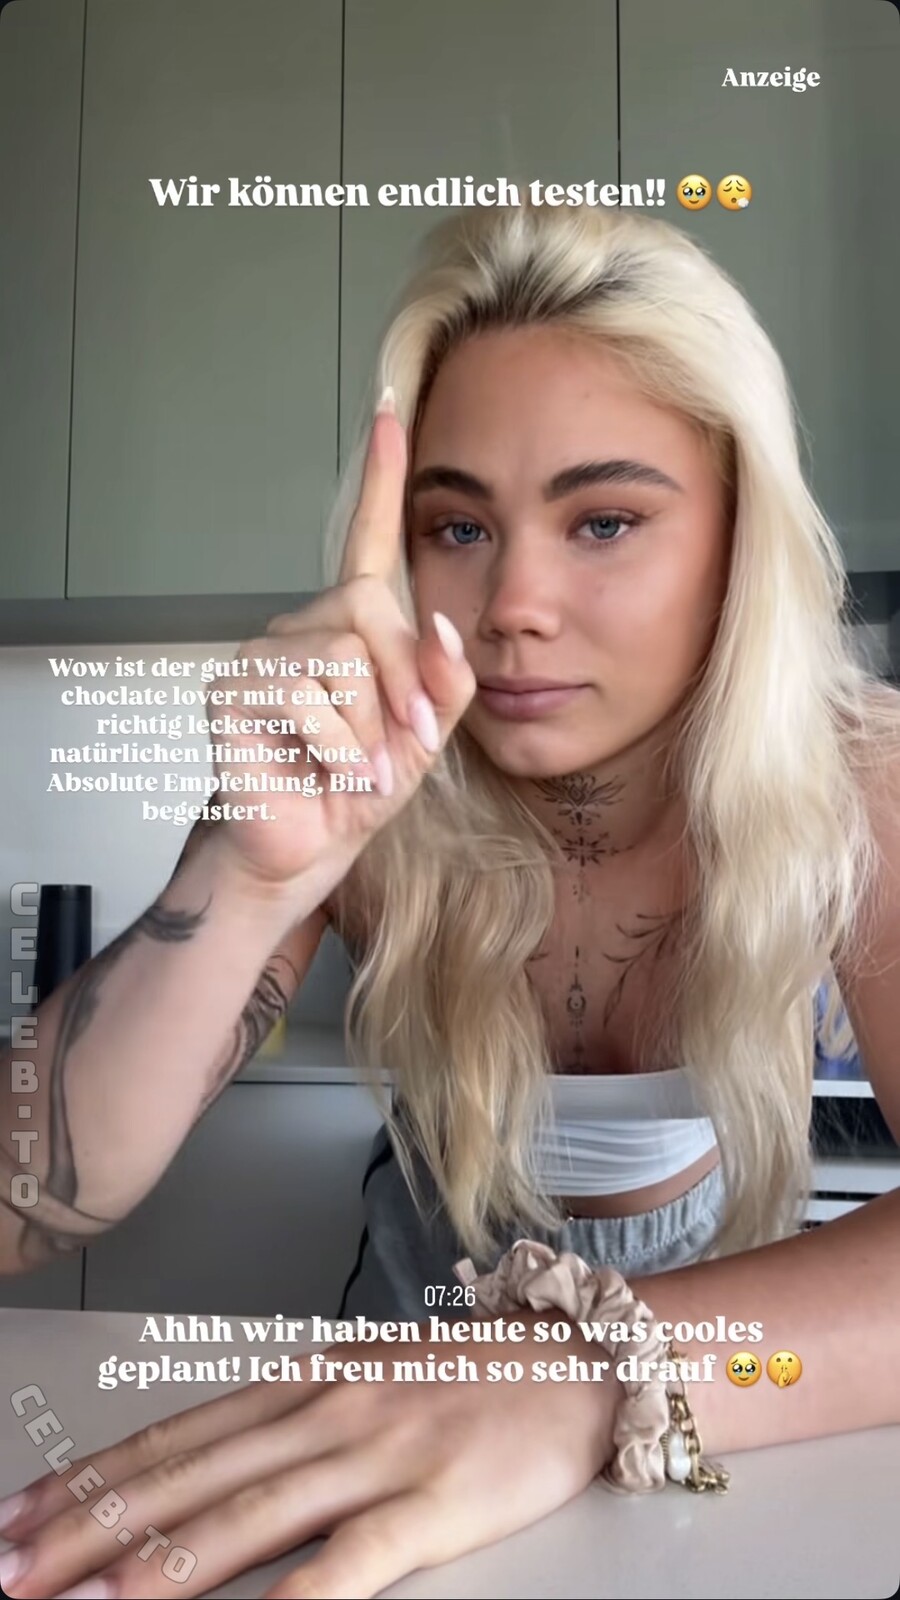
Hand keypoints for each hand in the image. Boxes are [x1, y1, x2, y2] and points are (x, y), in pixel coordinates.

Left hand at [0, 1317, 615, 1599]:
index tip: (23, 1515)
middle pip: (189, 1477)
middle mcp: (323, 1408)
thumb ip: (291, 1415)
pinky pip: (350, 1560)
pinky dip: (296, 1599)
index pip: (176, 1434)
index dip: (93, 1478)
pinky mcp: (431, 1501)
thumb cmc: (472, 1372)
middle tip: (14, 1569)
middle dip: (91, 1528)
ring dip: (159, 1565)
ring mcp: (375, 1453)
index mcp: (303, 1377)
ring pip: (247, 1515)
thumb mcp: (366, 1373)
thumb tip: (212, 1459)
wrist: (581, 1357)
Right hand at [212, 397, 475, 888]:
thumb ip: (443, 681)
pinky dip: (335, 744)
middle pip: (369, 606)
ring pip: (342, 655)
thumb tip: (439, 624)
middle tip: (409, 739)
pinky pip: (304, 695)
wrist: (303, 851)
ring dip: (369, 725)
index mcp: (350, 630)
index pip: (365, 540)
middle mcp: (302, 628)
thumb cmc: (353, 789)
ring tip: (357, 765)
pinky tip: (325, 769)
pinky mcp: (233, 689)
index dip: (379, 479)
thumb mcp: (422, 735)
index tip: (391, 413)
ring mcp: (261, 653)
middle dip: (403, 680)